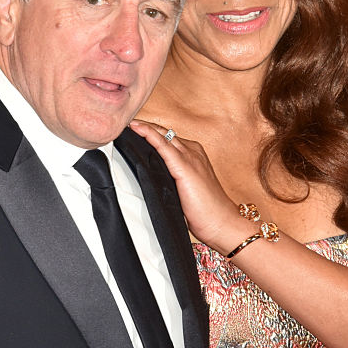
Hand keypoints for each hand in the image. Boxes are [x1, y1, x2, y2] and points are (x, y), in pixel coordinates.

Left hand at [130, 120, 247, 254]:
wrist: (221, 223)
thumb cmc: (205, 212)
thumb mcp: (184, 191)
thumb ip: (171, 181)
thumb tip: (151, 181)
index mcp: (194, 156)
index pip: (169, 139)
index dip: (151, 133)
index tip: (133, 130)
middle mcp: (193, 152)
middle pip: (165, 133)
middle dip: (145, 127)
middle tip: (126, 124)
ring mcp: (190, 157)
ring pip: (163, 135)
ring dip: (144, 128)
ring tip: (127, 124)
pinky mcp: (185, 166)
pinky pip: (163, 145)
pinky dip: (149, 135)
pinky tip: (137, 129)